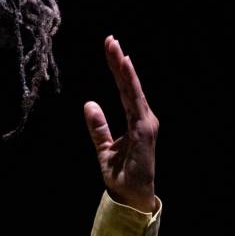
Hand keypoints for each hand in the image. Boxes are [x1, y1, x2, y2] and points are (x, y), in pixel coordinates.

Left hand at [84, 35, 158, 212]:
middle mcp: (143, 117)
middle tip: (109, 39)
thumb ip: (98, 126)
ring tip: (115, 48)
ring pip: (133, 89)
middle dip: (119, 61)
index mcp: (134, 119)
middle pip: (129, 84)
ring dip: (124, 68)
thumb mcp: (104, 147)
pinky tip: (125, 68)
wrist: (130, 196)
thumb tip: (89, 104)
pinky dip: (130, 84)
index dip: (117, 68)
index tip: (109, 48)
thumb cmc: (121, 174)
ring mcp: (145, 123)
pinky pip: (135, 102)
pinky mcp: (143, 130)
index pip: (124, 89)